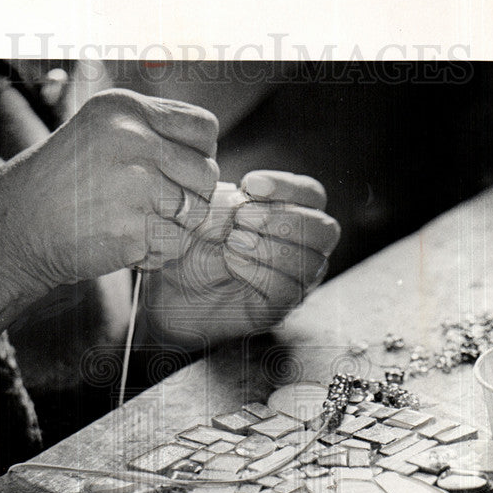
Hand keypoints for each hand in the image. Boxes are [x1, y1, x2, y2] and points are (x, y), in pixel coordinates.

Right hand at [0, 89, 218, 293]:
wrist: (18, 226)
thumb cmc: (63, 182)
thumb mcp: (100, 132)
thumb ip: (153, 133)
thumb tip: (210, 154)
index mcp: (126, 109)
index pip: (205, 129)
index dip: (199, 154)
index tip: (175, 170)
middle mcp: (133, 140)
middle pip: (207, 173)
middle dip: (190, 194)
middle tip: (156, 205)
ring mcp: (134, 186)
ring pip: (196, 211)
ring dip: (175, 225)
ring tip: (139, 223)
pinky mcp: (132, 230)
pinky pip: (176, 244)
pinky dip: (159, 251)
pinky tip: (129, 244)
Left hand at [142, 170, 339, 346]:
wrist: (168, 283)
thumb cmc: (192, 239)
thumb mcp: (208, 207)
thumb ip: (233, 195)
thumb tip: (246, 193)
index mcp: (292, 215)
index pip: (313, 196)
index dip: (287, 187)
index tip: (250, 184)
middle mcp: (303, 248)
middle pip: (324, 229)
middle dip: (282, 219)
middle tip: (241, 219)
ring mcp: (294, 280)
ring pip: (311, 262)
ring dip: (269, 247)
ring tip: (232, 243)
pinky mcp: (277, 307)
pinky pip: (288, 289)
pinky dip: (260, 272)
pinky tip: (233, 263)